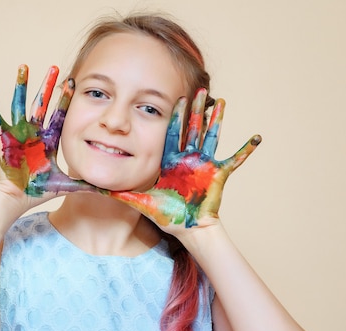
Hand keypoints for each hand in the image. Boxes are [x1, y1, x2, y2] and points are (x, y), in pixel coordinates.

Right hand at [0, 65, 95, 197]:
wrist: (18, 199)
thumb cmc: (39, 191)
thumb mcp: (67, 185)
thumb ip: (87, 184)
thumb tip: (111, 192)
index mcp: (49, 141)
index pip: (60, 116)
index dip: (66, 100)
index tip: (73, 83)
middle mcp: (35, 134)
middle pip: (43, 104)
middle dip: (48, 86)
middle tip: (55, 67)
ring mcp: (19, 134)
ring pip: (20, 105)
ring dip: (22, 86)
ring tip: (23, 67)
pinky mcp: (6, 140)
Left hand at [109, 89, 260, 228]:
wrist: (183, 228)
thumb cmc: (163, 214)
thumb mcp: (137, 199)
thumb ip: (114, 192)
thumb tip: (88, 187)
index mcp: (170, 160)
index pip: (170, 133)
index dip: (173, 115)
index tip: (174, 96)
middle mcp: (187, 158)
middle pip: (191, 128)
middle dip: (194, 108)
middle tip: (198, 87)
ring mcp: (203, 165)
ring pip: (211, 137)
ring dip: (216, 120)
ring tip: (220, 101)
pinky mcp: (217, 175)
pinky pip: (235, 161)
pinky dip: (246, 150)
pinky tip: (257, 138)